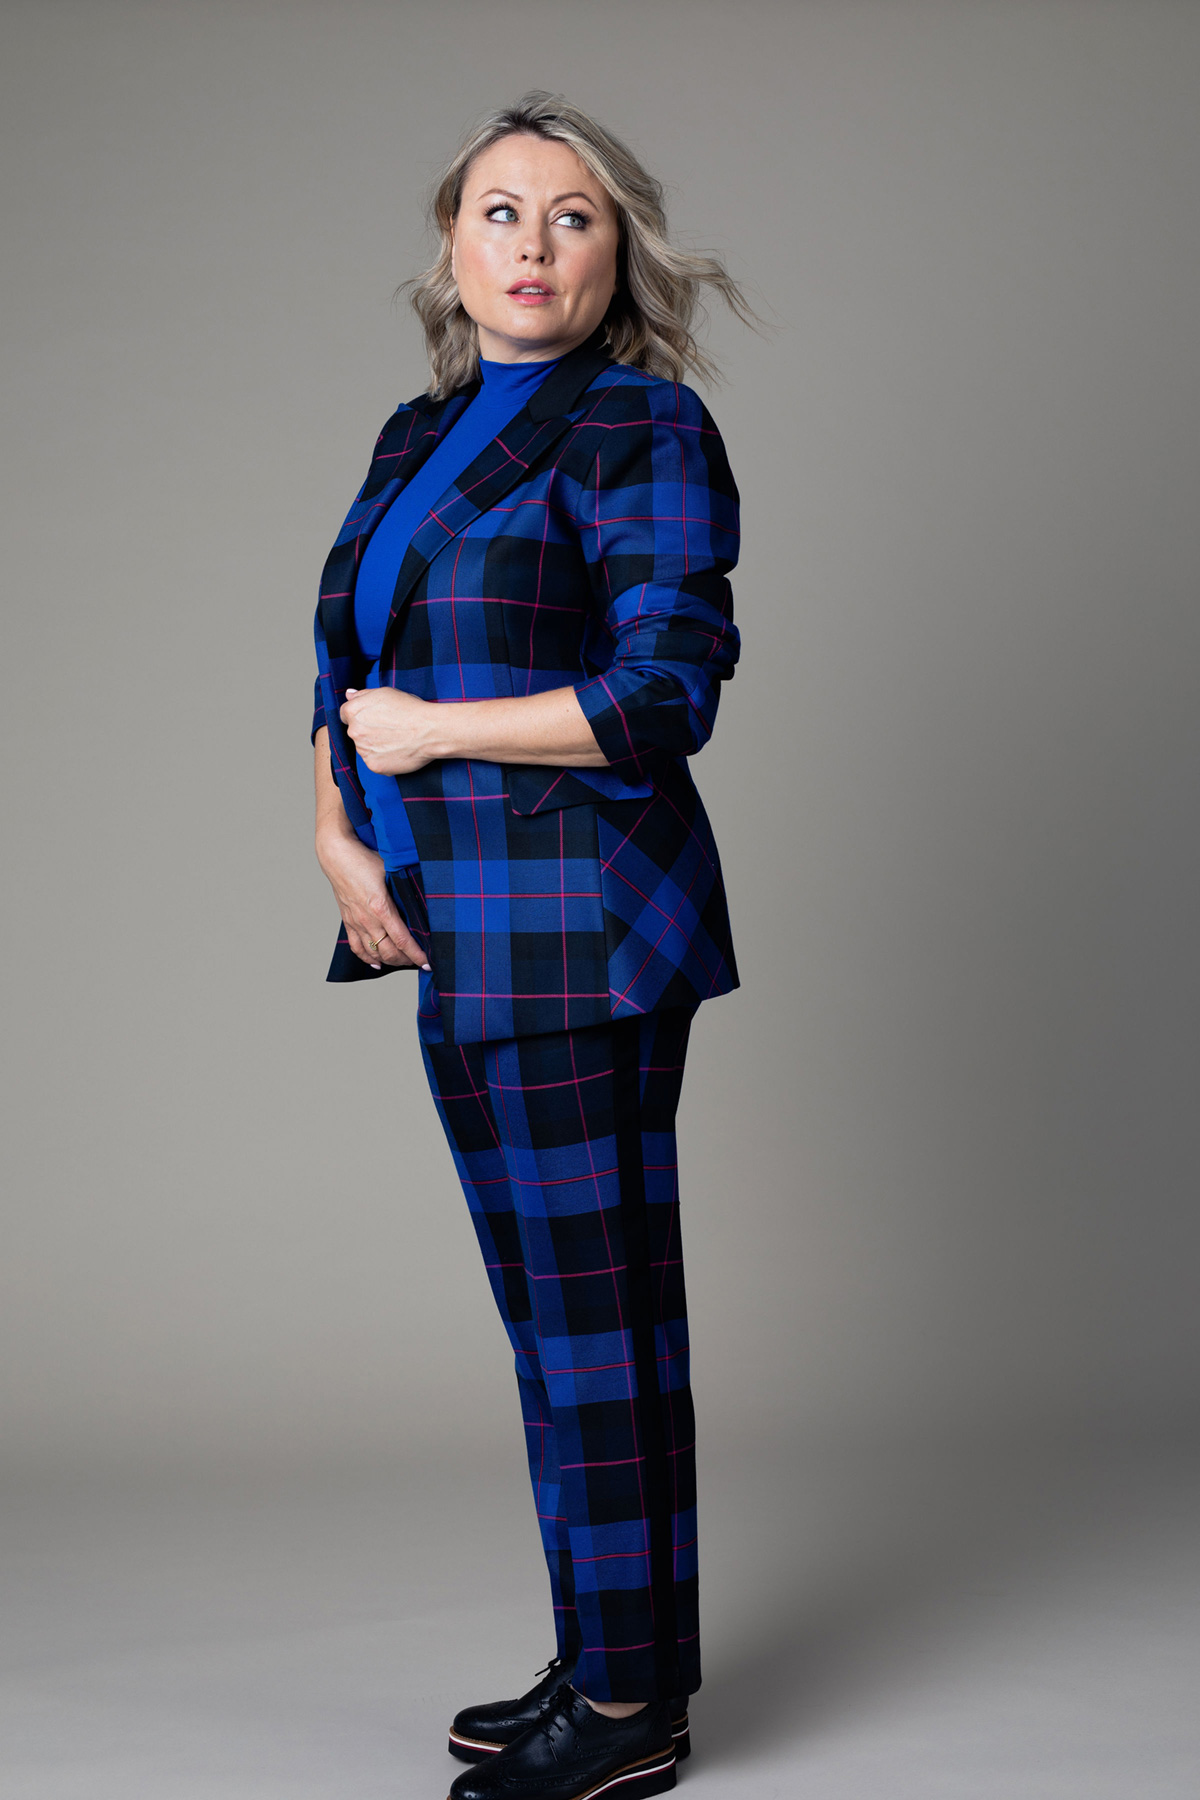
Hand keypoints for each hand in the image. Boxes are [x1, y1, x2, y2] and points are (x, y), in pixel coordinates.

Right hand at [315, 824, 429, 970]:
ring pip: (374, 953)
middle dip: (406, 960)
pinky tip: (376, 963)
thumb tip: (424, 900)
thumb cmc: (365, 860)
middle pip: (389, 952)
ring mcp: (356, 923)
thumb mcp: (392, 872)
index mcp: (381, 908)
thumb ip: (405, 889)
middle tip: (418, 960)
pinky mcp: (347, 922)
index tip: (427, 962)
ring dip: (390, 961)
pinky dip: (367, 959)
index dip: (416, 954)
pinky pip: (356, 948)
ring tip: (403, 960)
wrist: (337, 856)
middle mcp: (367, 920)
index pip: (402, 940)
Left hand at [340, 687, 436, 774]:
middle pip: (355, 732)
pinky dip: (384, 759)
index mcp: (354, 712)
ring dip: (375, 746)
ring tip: (396, 740)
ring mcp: (363, 751)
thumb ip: (362, 695)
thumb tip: (348, 695)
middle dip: (368, 731)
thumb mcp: (385, 693)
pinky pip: (375, 762)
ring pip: (365, 748)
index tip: (374, 718)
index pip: (346, 714)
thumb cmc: (410, 709)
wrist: (430, 731)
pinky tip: (397, 751)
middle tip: (389, 729)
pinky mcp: (374, 766)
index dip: (360, 715)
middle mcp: (354, 732)